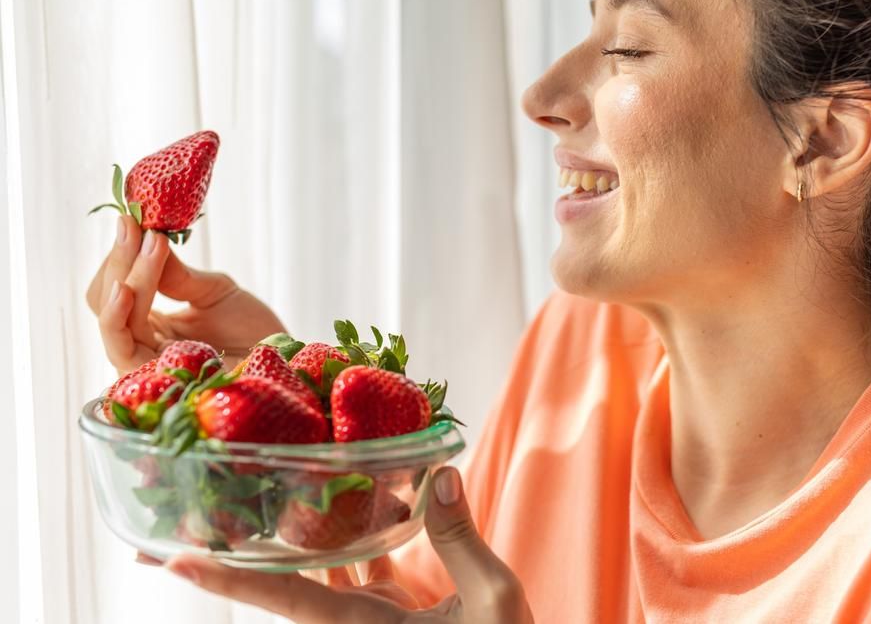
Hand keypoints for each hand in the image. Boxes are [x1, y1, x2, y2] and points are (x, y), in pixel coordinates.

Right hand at [87, 216, 285, 373]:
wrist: (284, 360)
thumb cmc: (252, 330)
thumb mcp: (214, 292)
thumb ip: (177, 275)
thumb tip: (145, 239)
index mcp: (151, 323)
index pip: (117, 287)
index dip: (122, 255)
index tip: (131, 219)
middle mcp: (142, 345)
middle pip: (106, 302)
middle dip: (121, 261)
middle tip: (134, 228)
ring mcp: (146, 365)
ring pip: (113, 322)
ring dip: (126, 279)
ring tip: (140, 245)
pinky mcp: (155, 381)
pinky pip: (123, 351)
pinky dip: (119, 317)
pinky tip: (126, 289)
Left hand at [162, 467, 533, 623]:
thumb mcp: (494, 600)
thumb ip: (461, 538)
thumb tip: (438, 473)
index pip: (288, 599)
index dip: (231, 580)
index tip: (177, 561)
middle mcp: (352, 623)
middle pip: (278, 586)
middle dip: (225, 562)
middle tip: (165, 536)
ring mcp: (366, 616)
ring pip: (310, 571)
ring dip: (275, 541)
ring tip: (231, 506)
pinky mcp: (388, 608)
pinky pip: (352, 565)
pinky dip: (342, 532)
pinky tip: (339, 496)